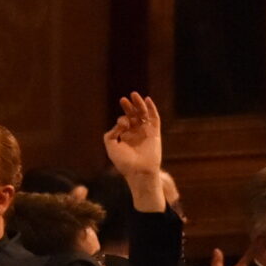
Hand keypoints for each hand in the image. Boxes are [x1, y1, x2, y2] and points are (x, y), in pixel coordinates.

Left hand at [102, 92, 165, 209]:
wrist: (139, 170)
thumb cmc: (124, 161)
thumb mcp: (111, 146)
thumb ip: (110, 133)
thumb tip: (120, 123)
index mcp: (125, 137)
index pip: (123, 122)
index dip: (121, 120)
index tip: (122, 124)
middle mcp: (136, 133)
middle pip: (133, 116)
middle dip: (128, 107)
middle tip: (123, 99)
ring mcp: (146, 132)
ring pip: (143, 115)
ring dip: (139, 104)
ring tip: (134, 94)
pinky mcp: (155, 133)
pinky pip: (154, 118)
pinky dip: (152, 109)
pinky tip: (147, 100)